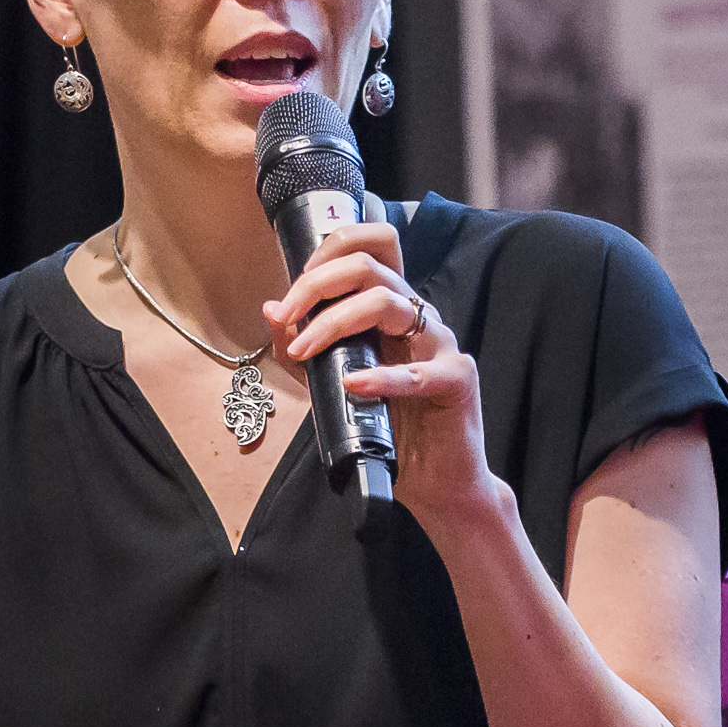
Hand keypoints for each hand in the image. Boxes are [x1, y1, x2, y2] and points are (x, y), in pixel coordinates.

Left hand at [266, 220, 497, 533]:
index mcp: (392, 307)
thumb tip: (270, 310)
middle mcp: (416, 315)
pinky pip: (419, 370)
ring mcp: (439, 343)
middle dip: (317, 284)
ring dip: (336, 322)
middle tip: (287, 316)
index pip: (372, 245)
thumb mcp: (332, 384)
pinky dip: (382, 377)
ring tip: (305, 351)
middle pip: (370, 267)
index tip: (294, 287)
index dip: (331, 249)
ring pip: (388, 303)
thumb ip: (304, 349)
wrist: (434, 481)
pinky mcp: (457, 378)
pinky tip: (354, 385)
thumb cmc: (389, 429)